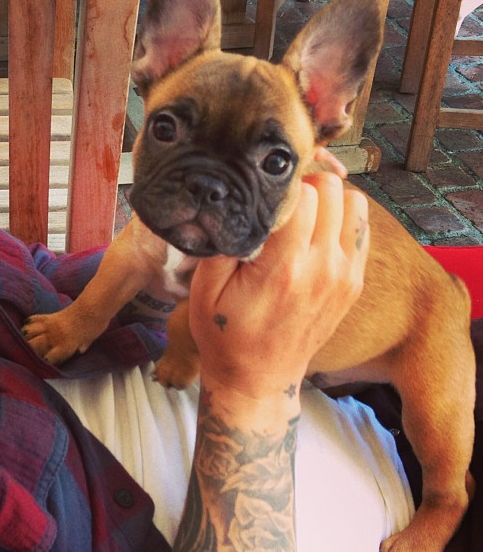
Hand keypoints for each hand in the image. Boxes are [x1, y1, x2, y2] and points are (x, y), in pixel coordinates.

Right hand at [189, 172, 369, 403]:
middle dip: (303, 185)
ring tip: (300, 214)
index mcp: (284, 267)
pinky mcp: (352, 283)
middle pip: (331, 189)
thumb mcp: (204, 290)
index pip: (301, 192)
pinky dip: (341, 220)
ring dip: (327, 200)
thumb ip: (222, 241)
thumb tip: (234, 202)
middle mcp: (322, 267)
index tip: (262, 193)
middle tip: (280, 200)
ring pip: (354, 202)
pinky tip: (316, 233)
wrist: (258, 380)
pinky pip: (360, 229)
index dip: (278, 185)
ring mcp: (344, 276)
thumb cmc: (226, 336)